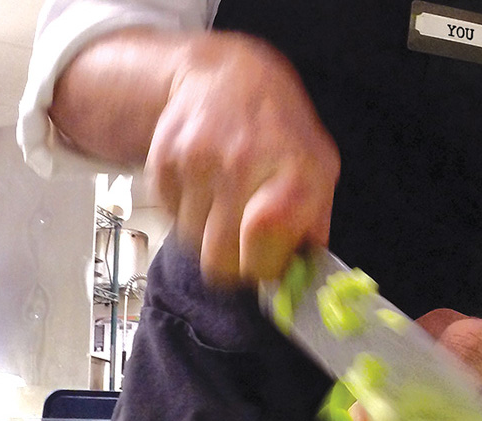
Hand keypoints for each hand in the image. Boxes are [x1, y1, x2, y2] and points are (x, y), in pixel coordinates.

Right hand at [146, 34, 339, 284]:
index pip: (265, 246)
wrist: (223, 76)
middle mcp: (245, 163)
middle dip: (232, 262)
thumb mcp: (317, 168)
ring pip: (192, 243)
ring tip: (224, 201)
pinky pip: (170, 218)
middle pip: (221, 260)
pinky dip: (185, 213)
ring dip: (207, 235)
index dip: (262, 268)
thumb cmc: (279, 131)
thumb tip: (297, 284)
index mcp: (294, 171)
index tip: (265, 262)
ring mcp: (198, 160)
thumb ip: (311, 227)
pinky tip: (203, 185)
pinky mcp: (163, 161)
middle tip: (242, 242)